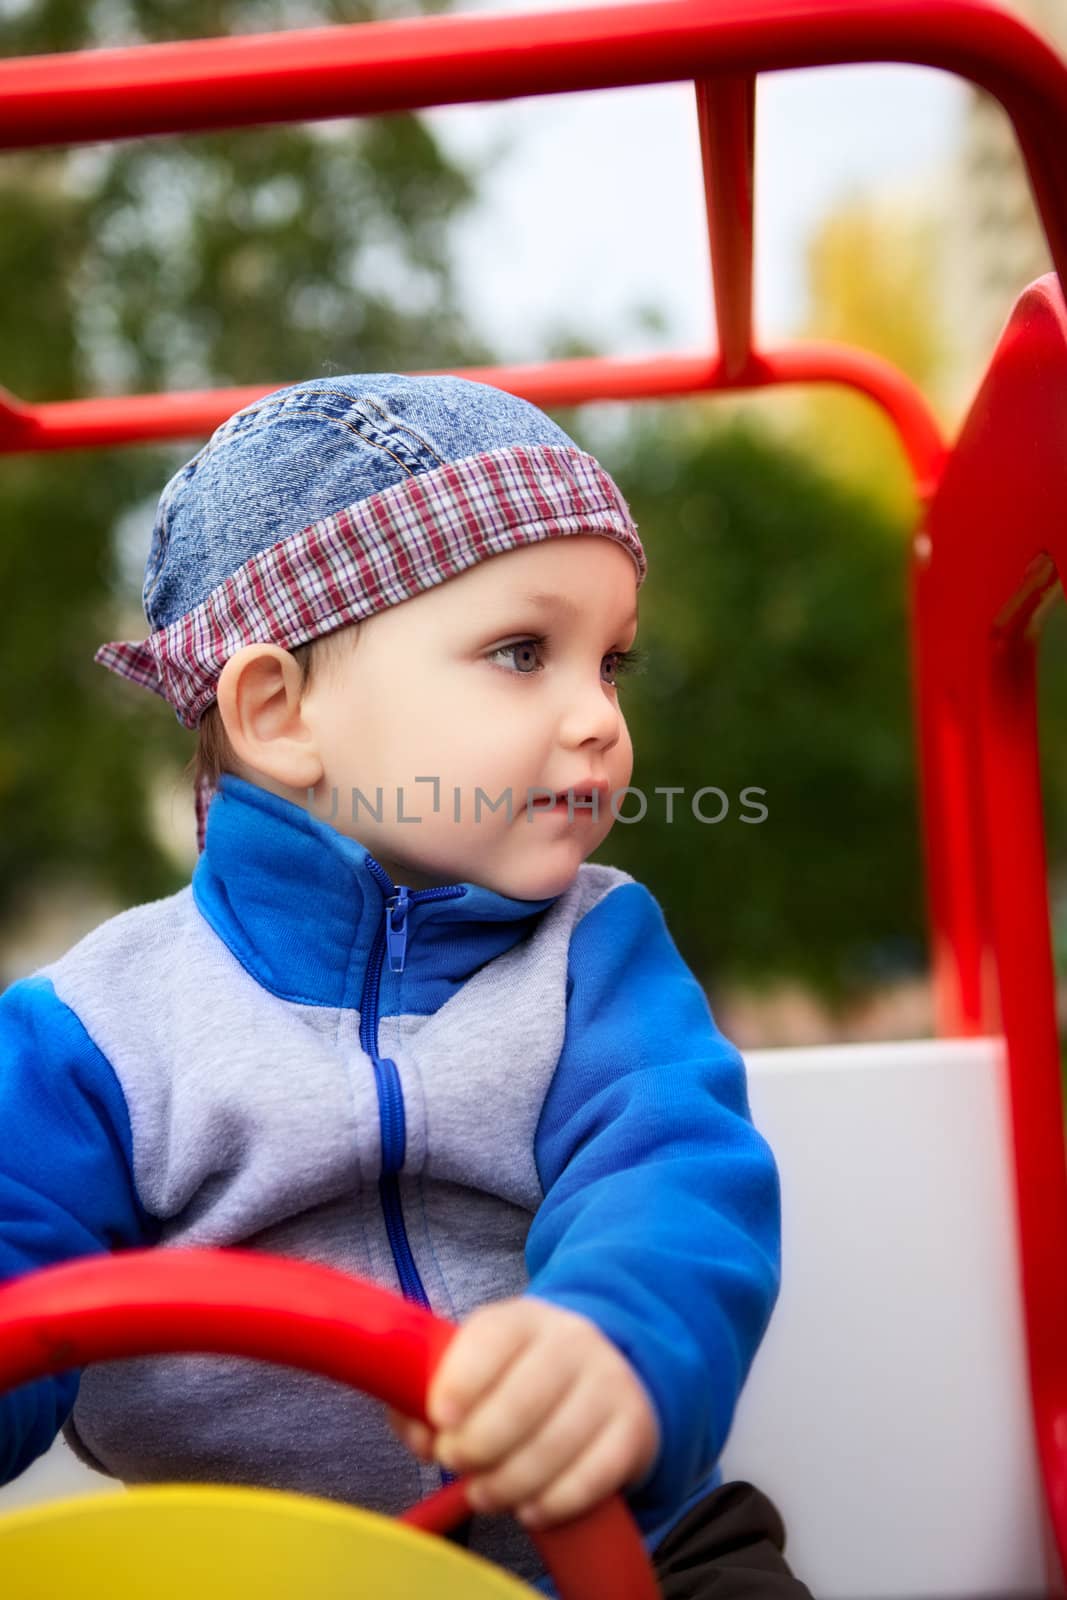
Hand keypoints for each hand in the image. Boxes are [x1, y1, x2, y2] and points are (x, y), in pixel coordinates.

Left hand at [385, 1295, 658, 1530]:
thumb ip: (428, 1398)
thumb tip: (419, 1436)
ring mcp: (609, 1383)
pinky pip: (593, 1476)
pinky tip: (530, 1508)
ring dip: (509, 1483)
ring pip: (555, 1445)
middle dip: (478, 1443)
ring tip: (483, 1494)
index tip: (438, 1419)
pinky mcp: (634, 1428)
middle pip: (523, 1399)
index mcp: (523, 1320)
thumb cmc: (518, 1377)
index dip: (461, 1380)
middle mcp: (572, 1341)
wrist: (605, 1372)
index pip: (493, 1338)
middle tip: (455, 1463)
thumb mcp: (476, 1368)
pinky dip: (555, 1502)